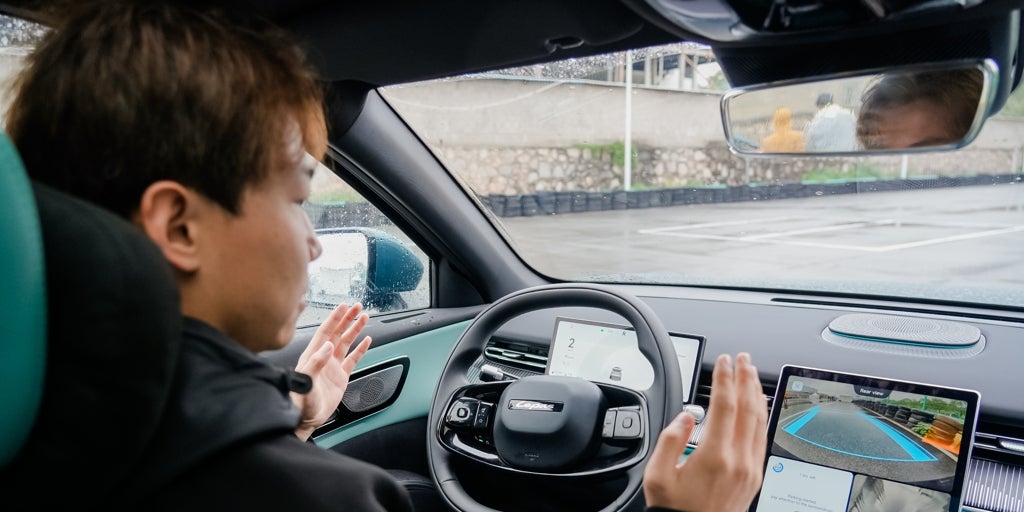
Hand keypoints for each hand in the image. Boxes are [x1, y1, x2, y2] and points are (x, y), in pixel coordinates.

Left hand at [291, 302, 372, 440]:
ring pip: (346, 343)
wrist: (305, 418)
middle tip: (357, 306)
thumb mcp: (306, 380)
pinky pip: (353, 359)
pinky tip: (366, 340)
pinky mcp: (341, 377)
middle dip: (347, 318)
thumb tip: (327, 346)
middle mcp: (324, 358)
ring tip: (364, 317)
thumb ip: (316, 362)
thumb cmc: (300, 401)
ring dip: (354, 330)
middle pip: (338, 333)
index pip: (326, 331)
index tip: (344, 307)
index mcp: (313, 355)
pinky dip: (361, 349)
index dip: (335, 318)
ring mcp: (333, 366)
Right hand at [643, 353, 767, 511]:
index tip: (723, 362)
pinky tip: (757, 407)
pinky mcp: (755, 477)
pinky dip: (761, 416)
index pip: (724, 405)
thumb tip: (686, 416)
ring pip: (759, 422)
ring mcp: (750, 469)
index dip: (724, 379)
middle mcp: (738, 461)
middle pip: (747, 408)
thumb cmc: (676, 510)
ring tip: (751, 375)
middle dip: (745, 378)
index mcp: (714, 456)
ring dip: (756, 393)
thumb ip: (671, 440)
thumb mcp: (658, 475)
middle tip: (742, 359)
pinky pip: (762, 438)